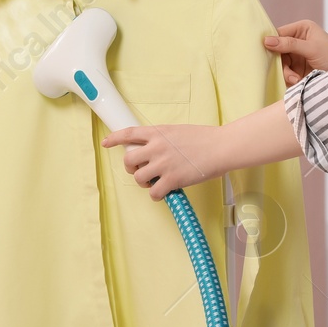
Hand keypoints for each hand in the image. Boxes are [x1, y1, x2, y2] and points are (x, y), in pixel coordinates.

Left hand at [100, 123, 223, 201]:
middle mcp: (156, 147)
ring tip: (157, 182)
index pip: (128, 134)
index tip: (106, 143)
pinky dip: (157, 195)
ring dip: (145, 183)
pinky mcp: (172, 179)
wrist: (221, 147)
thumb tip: (153, 150)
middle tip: (142, 171)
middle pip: (128, 160)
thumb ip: (162, 139)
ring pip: (138, 178)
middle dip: (131, 168)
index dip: (114, 139)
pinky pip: (154, 193)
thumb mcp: (178, 131)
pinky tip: (165, 192)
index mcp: (157, 133)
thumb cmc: (204, 138)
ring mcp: (163, 164)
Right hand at [263, 19, 327, 85]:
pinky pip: (285, 73)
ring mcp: (297, 55)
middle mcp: (298, 40)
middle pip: (277, 50)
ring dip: (286, 73)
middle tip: (287, 72)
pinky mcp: (298, 69)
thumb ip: (289, 44)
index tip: (264, 53)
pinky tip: (298, 81)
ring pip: (280, 64)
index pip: (279, 33)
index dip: (271, 42)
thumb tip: (266, 40)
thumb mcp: (311, 48)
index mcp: (302, 29)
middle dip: (280, 63)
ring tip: (296, 80)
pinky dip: (289, 78)